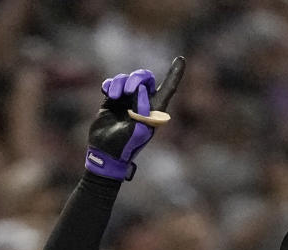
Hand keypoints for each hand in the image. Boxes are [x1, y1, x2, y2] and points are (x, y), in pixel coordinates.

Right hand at [85, 57, 185, 180]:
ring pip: (126, 79)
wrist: (106, 152)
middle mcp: (142, 102)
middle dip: (136, 78)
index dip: (175, 73)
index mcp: (155, 110)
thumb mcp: (139, 128)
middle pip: (144, 77)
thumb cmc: (127, 145)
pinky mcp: (112, 101)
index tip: (180, 59)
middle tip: (128, 91)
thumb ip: (142, 108)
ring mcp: (126, 100)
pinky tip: (107, 92)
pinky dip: (110, 84)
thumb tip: (140, 90)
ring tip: (113, 96)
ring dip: (120, 83)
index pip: (168, 88)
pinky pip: (112, 83)